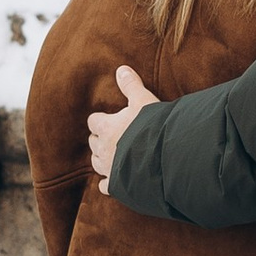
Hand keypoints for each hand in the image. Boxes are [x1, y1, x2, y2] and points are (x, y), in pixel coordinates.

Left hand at [87, 63, 157, 195]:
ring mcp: (109, 168)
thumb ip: (132, 86)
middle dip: (100, 139)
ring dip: (102, 158)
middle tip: (112, 136)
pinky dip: (108, 183)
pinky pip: (105, 186)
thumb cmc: (152, 127)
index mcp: (106, 127)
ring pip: (96, 163)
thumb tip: (121, 69)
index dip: (99, 120)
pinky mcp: (117, 185)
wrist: (163, 158)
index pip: (93, 121)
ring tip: (112, 155)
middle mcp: (103, 149)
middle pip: (93, 143)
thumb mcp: (144, 101)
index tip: (107, 119)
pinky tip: (114, 181)